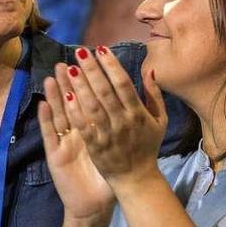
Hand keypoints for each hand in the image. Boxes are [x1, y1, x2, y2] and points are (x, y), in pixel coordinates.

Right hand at [40, 73, 113, 225]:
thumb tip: (141, 92)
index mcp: (92, 124)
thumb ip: (127, 118)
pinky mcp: (55, 153)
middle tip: (66, 61)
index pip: (90, 97)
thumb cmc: (107, 169)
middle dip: (71, 81)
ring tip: (51, 76)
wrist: (95, 199)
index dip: (88, 79)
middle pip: (72, 101)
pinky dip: (45, 118)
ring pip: (59, 113)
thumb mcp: (116, 143)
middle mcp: (76, 129)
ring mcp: (64, 140)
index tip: (88, 60)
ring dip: (55, 94)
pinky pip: (49, 133)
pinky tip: (43, 103)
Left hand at [66, 46, 166, 189]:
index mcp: (138, 113)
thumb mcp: (159, 120)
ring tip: (69, 68)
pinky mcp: (94, 145)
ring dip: (80, 86)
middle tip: (80, 52)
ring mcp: (108, 134)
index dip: (112, 65)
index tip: (100, 49)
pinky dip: (74, 110)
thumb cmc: (147, 145)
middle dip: (92, 70)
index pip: (123, 84)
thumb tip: (149, 69)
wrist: (136, 177)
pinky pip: (83, 125)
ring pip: (92, 106)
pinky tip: (66, 95)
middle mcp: (123, 121)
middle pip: (105, 92)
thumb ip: (154, 94)